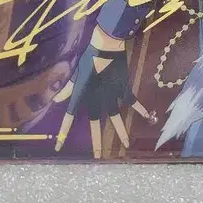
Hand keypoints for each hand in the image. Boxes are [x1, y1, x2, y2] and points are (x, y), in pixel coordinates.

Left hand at [53, 26, 157, 157]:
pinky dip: (139, 108)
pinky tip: (146, 116)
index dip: (63, 132)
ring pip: (116, 118)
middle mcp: (96, 99)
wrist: (107, 46)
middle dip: (96, 141)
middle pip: (96, 124)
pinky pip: (131, 102)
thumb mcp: (75, 74)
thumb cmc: (89, 58)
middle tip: (97, 156)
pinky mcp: (123, 89)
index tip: (58, 146)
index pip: (69, 117)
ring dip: (121, 132)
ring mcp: (111, 96)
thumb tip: (56, 100)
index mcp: (82, 95)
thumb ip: (67, 88)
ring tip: (127, 145)